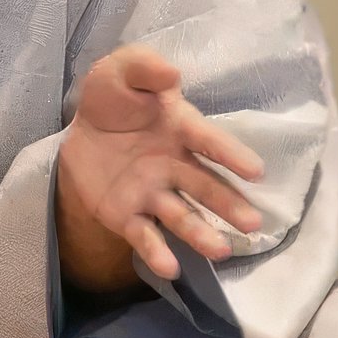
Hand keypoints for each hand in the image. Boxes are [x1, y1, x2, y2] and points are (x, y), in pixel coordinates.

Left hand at [54, 46, 267, 291]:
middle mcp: (173, 165)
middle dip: (228, 204)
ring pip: (182, 216)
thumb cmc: (113, 97)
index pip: (208, 141)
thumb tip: (170, 74)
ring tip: (221, 251)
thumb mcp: (120, 70)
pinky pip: (144, 235)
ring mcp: (152, 193)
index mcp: (179, 128)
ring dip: (201, 233)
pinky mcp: (127, 216)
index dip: (232, 154)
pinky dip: (157, 252)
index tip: (257, 171)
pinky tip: (169, 269)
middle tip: (253, 224)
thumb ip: (143, 68)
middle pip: (205, 186)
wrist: (80, 130)